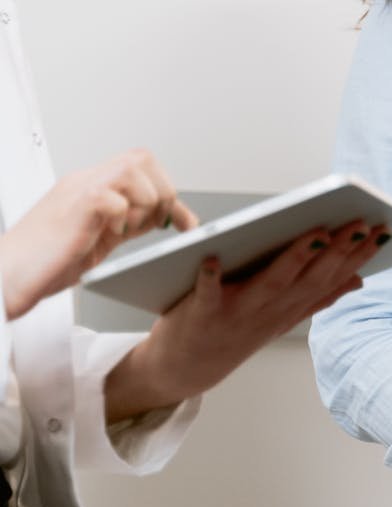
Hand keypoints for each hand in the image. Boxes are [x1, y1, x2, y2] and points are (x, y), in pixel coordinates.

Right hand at [0, 149, 196, 319]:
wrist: (7, 275)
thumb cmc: (46, 261)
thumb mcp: (100, 237)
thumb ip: (129, 222)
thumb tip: (163, 219)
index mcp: (94, 186)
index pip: (143, 168)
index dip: (171, 192)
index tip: (186, 224)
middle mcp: (86, 182)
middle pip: (142, 158)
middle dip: (162, 193)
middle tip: (154, 225)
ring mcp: (78, 191)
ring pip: (133, 171)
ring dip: (145, 204)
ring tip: (129, 230)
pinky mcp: (74, 208)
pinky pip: (113, 197)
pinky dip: (123, 217)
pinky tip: (111, 234)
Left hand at [104, 221, 388, 421]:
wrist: (184, 369)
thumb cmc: (234, 333)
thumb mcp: (283, 318)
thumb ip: (318, 298)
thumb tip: (359, 280)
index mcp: (290, 309)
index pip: (332, 279)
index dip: (358, 257)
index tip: (382, 231)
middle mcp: (271, 311)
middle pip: (311, 277)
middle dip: (339, 250)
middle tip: (362, 223)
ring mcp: (238, 313)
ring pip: (273, 283)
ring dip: (296, 258)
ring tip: (318, 232)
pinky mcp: (202, 313)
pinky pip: (206, 294)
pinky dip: (209, 277)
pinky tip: (212, 256)